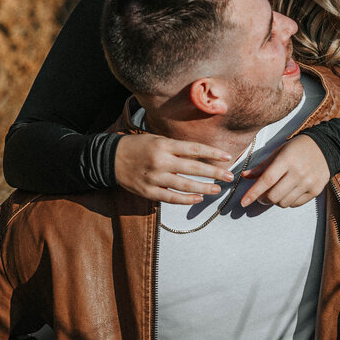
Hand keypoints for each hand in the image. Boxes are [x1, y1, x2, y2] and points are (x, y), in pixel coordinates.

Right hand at [114, 133, 233, 203]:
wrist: (111, 158)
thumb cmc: (138, 146)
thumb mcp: (157, 139)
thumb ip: (177, 148)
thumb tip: (201, 155)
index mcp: (164, 145)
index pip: (194, 149)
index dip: (212, 153)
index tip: (227, 157)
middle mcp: (161, 161)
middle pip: (193, 168)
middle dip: (214, 172)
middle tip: (228, 176)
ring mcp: (154, 178)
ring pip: (184, 185)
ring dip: (203, 188)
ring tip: (217, 189)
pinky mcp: (148, 191)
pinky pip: (171, 198)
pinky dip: (186, 199)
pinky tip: (198, 198)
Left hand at [240, 135, 329, 208]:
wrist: (326, 147)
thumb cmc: (298, 148)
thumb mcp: (279, 151)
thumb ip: (262, 166)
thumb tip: (245, 176)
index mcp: (287, 159)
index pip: (267, 180)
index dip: (253, 193)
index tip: (243, 202)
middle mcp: (298, 172)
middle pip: (274, 195)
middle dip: (262, 199)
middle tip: (260, 196)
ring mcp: (308, 182)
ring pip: (284, 203)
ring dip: (275, 201)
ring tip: (275, 192)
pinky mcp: (316, 190)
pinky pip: (295, 204)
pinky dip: (287, 202)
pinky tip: (288, 192)